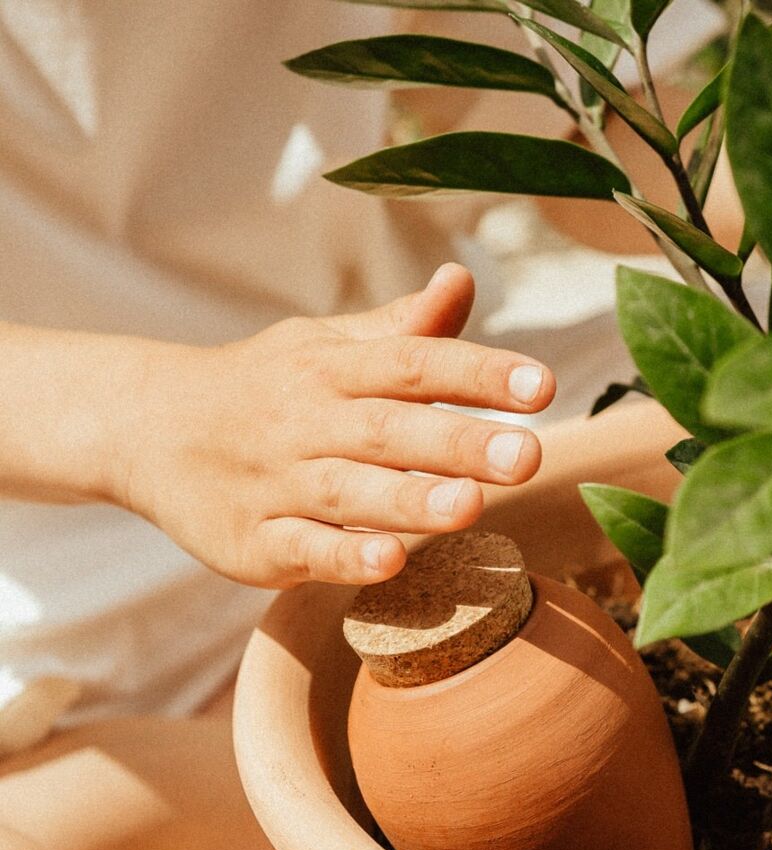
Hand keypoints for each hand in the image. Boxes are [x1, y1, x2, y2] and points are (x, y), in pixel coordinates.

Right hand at [110, 264, 556, 586]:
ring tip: (470, 506)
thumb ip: (401, 331)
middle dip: (460, 443)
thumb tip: (462, 281)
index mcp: (333, 369)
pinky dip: (342, 557)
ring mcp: (277, 484)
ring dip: (410, 501)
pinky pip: (301, 549)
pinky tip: (389, 561)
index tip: (542, 386)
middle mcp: (307, 422)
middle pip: (390, 430)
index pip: (413, 363)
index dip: (477, 373)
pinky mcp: (252, 541)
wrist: (144, 428)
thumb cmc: (263, 387)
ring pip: (350, 493)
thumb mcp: (323, 346)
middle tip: (529, 455)